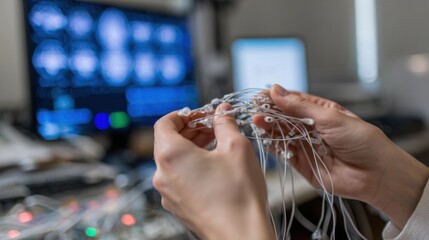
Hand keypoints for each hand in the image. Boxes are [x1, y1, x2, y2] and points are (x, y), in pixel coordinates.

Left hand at [153, 104, 274, 239]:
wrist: (241, 235)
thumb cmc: (238, 194)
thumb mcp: (236, 147)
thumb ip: (225, 123)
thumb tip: (222, 112)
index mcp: (171, 155)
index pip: (164, 123)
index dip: (183, 114)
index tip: (201, 114)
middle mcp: (163, 175)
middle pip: (168, 141)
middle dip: (191, 129)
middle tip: (213, 126)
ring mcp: (168, 193)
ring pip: (174, 161)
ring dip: (192, 147)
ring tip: (217, 144)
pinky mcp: (178, 206)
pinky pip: (179, 178)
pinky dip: (192, 166)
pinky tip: (214, 166)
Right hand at [254, 84, 428, 228]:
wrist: (375, 174)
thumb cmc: (361, 141)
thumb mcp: (330, 118)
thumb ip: (300, 107)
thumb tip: (277, 90)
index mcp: (321, 112)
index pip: (293, 101)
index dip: (277, 98)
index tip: (261, 96)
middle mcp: (311, 127)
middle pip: (284, 117)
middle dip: (269, 113)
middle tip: (254, 109)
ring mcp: (306, 145)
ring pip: (281, 134)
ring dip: (268, 128)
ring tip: (256, 121)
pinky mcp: (302, 163)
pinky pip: (283, 152)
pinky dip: (273, 145)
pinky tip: (264, 138)